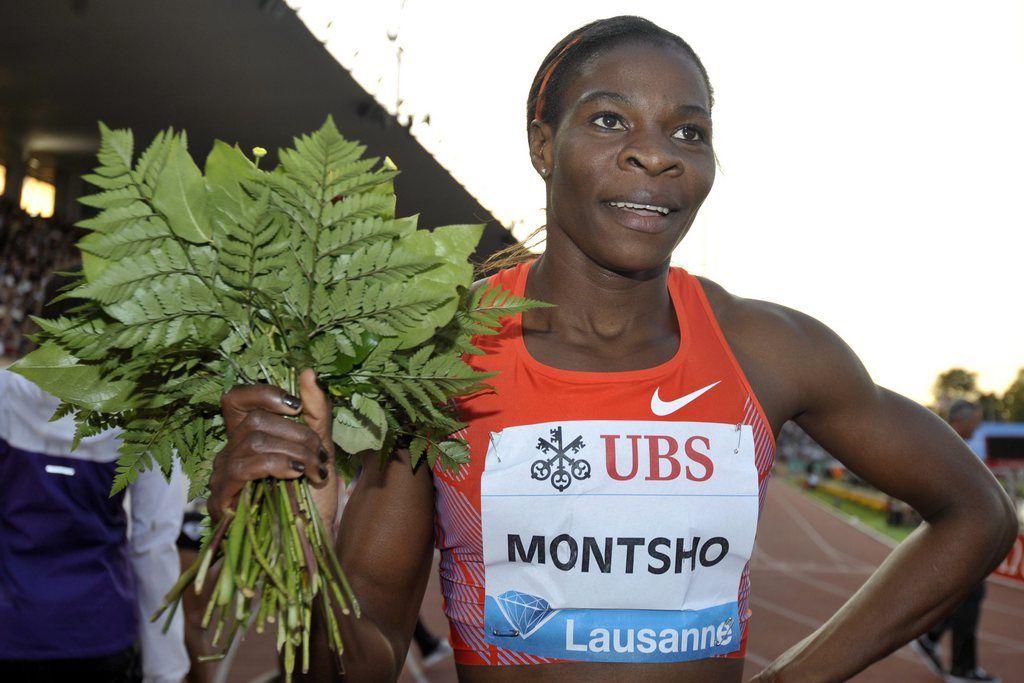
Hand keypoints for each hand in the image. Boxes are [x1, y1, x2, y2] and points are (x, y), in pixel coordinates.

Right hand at [208, 369, 335, 524]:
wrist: (312, 540)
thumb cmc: (312, 496)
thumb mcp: (320, 448)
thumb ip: (315, 411)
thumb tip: (308, 371)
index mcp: (249, 436)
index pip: (235, 399)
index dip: (262, 394)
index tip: (295, 407)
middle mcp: (229, 452)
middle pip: (256, 421)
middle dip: (298, 435)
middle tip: (320, 457)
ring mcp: (221, 476)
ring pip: (255, 442)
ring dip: (294, 453)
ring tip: (314, 472)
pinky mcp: (220, 499)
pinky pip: (242, 468)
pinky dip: (275, 465)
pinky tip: (294, 476)